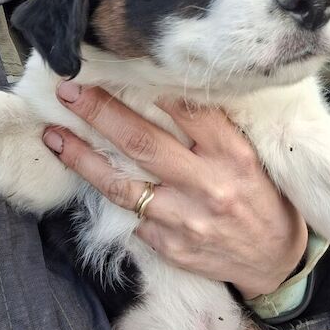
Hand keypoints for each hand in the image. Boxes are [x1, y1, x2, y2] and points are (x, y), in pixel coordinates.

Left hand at [43, 82, 307, 299]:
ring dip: (82, 158)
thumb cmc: (262, 197)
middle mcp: (208, 184)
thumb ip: (214, 131)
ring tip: (54, 136)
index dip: (149, 87)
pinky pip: (131, 218)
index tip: (116, 70)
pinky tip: (89, 178)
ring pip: (121, 185)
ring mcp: (186, 219)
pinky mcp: (171, 247)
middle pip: (142, 142)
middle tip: (69, 92)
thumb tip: (166, 95)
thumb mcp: (251, 156)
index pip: (187, 111)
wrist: (274, 260)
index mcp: (232, 154)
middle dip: (100, 113)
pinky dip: (110, 196)